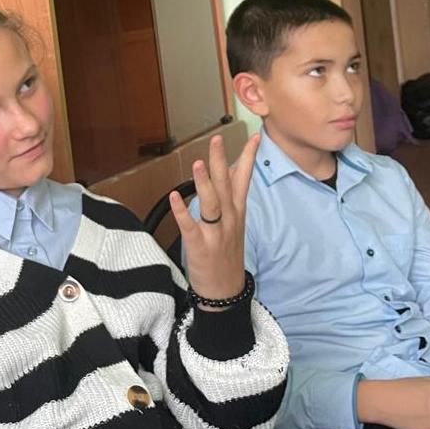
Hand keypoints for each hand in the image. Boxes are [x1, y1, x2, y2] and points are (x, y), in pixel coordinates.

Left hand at [169, 133, 260, 307]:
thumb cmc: (226, 254)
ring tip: (198, 162)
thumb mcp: (234, 224)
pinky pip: (190, 226)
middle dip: (221, 161)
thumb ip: (230, 199)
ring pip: (211, 203)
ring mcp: (216, 233)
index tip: (255, 137)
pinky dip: (182, 211)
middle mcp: (230, 219)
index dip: (249, 158)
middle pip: (226, 185)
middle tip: (217, 139)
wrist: (226, 291)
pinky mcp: (200, 246)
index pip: (244, 179)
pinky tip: (175, 197)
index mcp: (238, 212)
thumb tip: (226, 173)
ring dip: (204, 182)